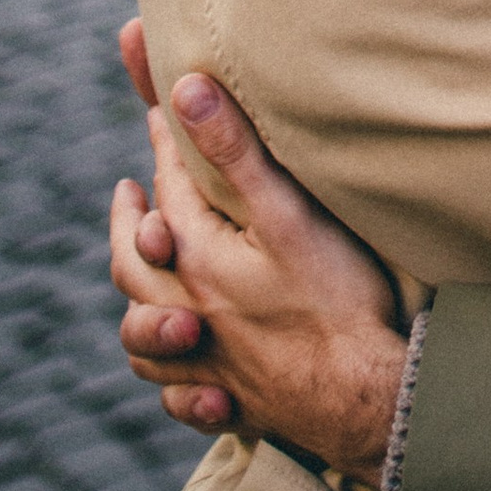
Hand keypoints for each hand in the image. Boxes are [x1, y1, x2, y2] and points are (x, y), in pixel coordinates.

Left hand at [108, 39, 407, 480]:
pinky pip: (180, 395)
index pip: (168, 189)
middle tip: (128, 192)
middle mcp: (187, 312)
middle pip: (133, 264)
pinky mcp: (232, 401)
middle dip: (128, 222)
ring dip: (136, 303)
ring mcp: (205, 364)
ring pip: (143, 338)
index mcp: (196, 260)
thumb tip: (183, 89)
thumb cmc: (331, 301)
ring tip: (144, 280)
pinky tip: (184, 373)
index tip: (160, 109)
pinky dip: (173, 380)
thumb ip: (234, 152)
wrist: (362, 400)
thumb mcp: (286, 214)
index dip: (165, 144)